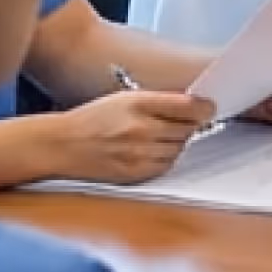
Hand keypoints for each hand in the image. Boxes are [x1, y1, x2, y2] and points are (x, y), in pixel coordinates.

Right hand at [52, 88, 212, 183]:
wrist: (62, 145)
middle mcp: (141, 128)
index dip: (204, 108)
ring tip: (157, 136)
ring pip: (179, 148)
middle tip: (180, 122)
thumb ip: (159, 102)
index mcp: (138, 103)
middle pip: (187, 129)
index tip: (209, 108)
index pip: (187, 106)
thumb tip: (194, 107)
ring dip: (176, 142)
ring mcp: (138, 153)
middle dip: (189, 125)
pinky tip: (150, 150)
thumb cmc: (93, 119)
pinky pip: (166, 165)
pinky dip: (165, 158)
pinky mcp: (135, 173)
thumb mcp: (124, 98)